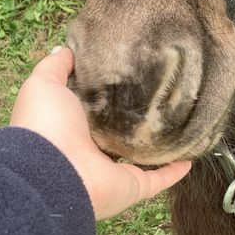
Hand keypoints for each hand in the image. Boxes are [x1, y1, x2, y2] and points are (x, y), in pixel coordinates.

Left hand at [10, 47, 190, 219]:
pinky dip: (174, 171)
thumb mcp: (45, 84)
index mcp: (75, 126)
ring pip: (143, 157)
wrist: (50, 172)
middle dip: (138, 118)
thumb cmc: (46, 125)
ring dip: (159, 145)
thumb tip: (66, 48)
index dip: (113, 93)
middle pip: (122, 132)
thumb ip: (56, 66)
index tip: (133, 73)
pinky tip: (190, 157)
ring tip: (180, 124)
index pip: (98, 108)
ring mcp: (115, 170)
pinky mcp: (132, 186)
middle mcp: (95, 150)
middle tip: (164, 94)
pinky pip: (159, 178)